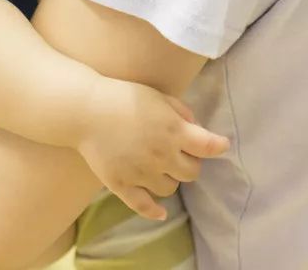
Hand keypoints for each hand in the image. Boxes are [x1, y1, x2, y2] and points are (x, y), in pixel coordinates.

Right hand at [76, 78, 228, 221]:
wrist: (86, 109)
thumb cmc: (124, 96)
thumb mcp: (158, 95)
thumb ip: (181, 111)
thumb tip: (195, 128)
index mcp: (173, 130)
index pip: (207, 146)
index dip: (218, 146)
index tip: (222, 145)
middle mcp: (162, 155)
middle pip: (192, 172)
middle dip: (192, 162)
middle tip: (183, 152)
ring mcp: (142, 173)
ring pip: (170, 189)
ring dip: (171, 179)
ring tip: (163, 167)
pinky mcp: (123, 185)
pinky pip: (144, 206)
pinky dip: (155, 211)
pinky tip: (160, 212)